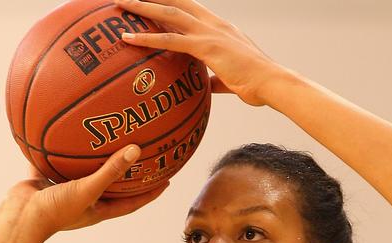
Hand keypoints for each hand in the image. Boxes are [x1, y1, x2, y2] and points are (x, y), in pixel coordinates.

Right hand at [6, 145, 168, 238]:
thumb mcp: (88, 189)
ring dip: (93, 158)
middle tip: (140, 154)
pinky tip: (61, 130)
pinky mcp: (46, 181)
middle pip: (111, 185)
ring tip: (103, 137)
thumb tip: (136, 149)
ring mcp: (65, 191)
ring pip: (83, 171)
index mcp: (99, 209)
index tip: (167, 180)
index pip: (133, 201)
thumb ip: (111, 170)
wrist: (18, 218)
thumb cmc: (56, 211)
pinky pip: (54, 161)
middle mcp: (84, 200)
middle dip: (125, 172)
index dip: (150, 192)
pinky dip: (58, 149)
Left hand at [116, 0, 284, 105]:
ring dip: (142, 7)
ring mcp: (209, 33)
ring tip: (119, 3)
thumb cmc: (256, 83)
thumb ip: (215, 78)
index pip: (189, 8)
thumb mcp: (231, 78)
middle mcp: (213, 24)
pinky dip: (146, 38)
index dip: (169, 1)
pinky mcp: (207, 47)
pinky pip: (170, 40)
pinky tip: (127, 38)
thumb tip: (206, 85)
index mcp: (219, 28)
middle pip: (176, 2)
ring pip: (169, 14)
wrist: (272, 83)